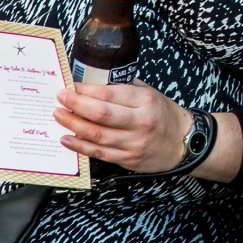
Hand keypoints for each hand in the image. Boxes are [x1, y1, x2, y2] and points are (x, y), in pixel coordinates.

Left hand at [53, 81, 195, 173]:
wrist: (184, 143)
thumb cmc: (163, 114)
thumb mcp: (149, 93)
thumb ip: (123, 88)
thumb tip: (92, 82)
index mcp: (145, 101)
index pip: (110, 94)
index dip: (87, 90)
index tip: (71, 85)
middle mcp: (140, 122)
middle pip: (101, 114)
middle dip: (76, 105)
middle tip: (60, 98)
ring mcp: (134, 143)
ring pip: (97, 135)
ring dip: (74, 125)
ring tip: (59, 116)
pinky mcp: (128, 160)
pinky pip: (100, 153)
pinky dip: (80, 146)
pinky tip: (67, 138)